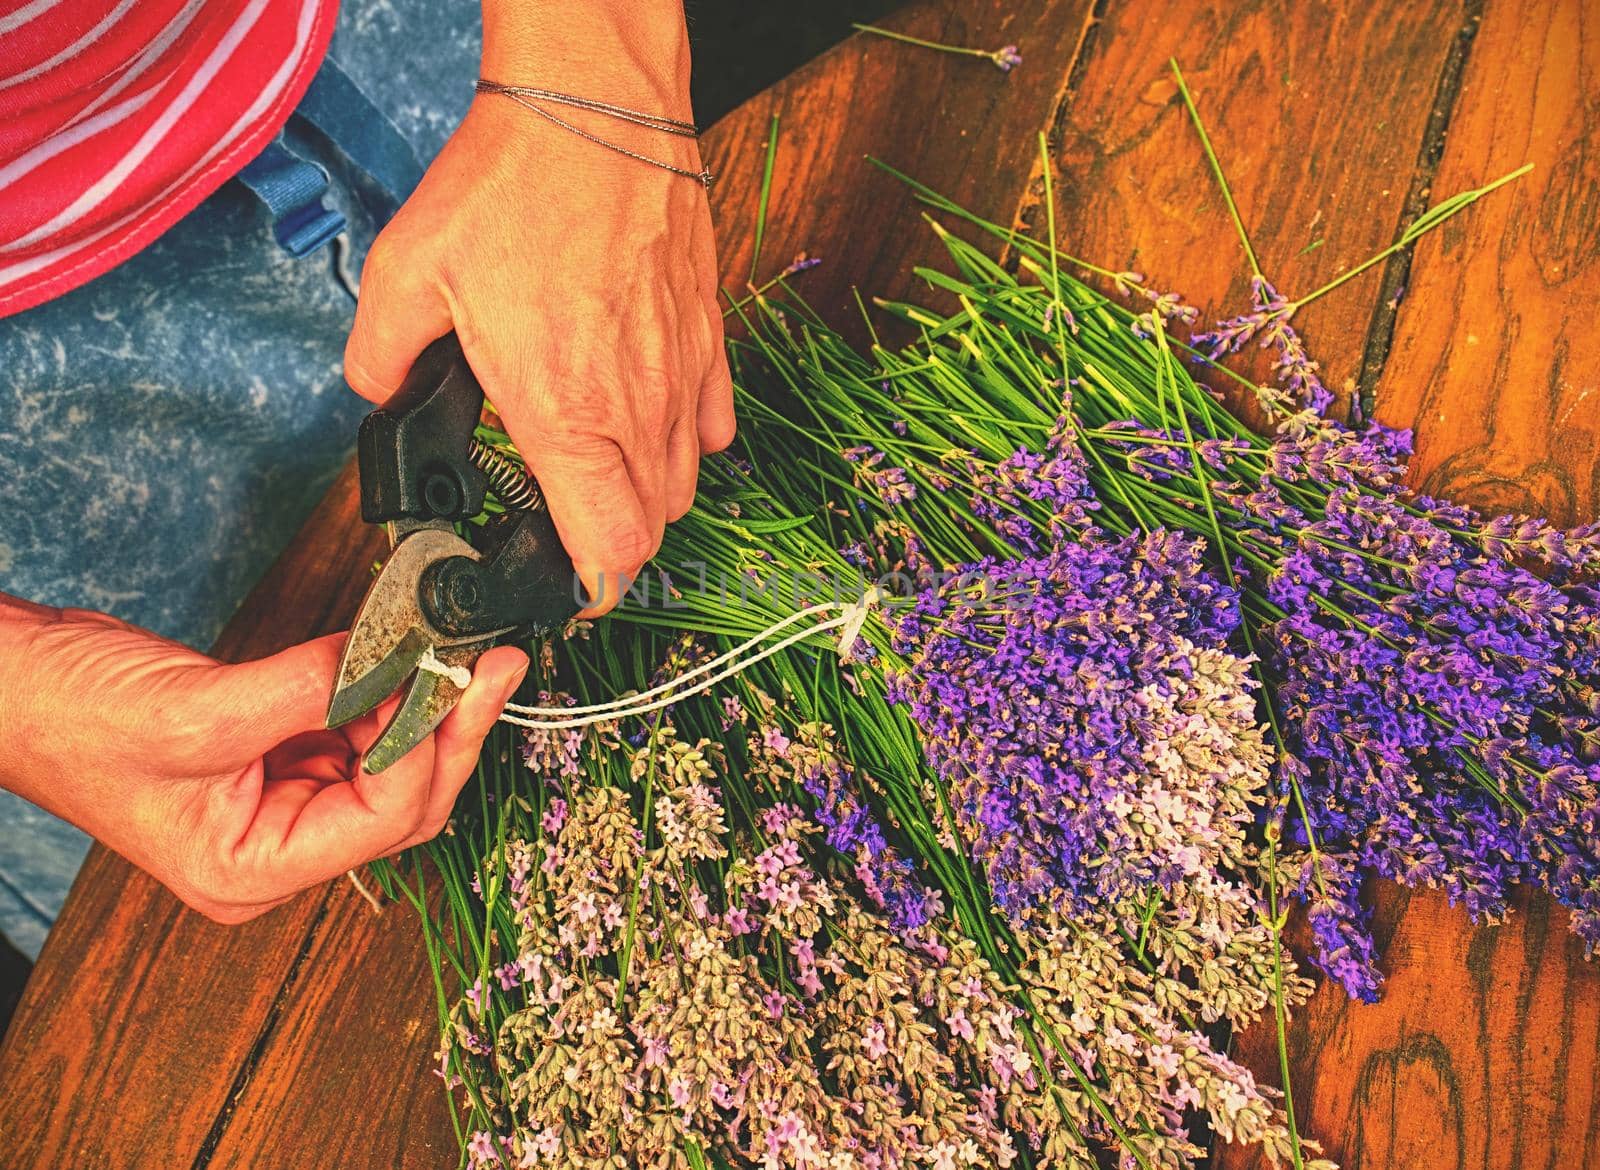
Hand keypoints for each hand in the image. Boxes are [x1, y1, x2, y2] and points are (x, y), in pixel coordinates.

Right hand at [1, 602, 526, 922]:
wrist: (12, 687)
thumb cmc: (69, 720)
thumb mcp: (196, 710)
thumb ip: (309, 690)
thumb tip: (398, 659)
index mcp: (249, 871)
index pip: (378, 820)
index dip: (423, 748)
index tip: (451, 675)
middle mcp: (274, 851)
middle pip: (402, 803)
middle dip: (449, 730)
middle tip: (492, 664)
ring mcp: (280, 806)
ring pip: (391, 768)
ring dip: (425, 708)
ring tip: (459, 650)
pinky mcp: (280, 760)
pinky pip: (358, 735)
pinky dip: (386, 695)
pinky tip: (407, 658)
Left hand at [344, 1, 733, 615]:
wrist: (595, 109)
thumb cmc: (511, 187)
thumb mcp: (407, 275)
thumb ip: (380, 360)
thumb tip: (381, 393)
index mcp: (562, 413)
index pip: (608, 548)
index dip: (590, 587)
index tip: (565, 585)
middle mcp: (634, 407)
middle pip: (652, 526)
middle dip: (610, 542)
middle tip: (567, 520)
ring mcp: (682, 373)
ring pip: (685, 480)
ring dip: (646, 495)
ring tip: (601, 469)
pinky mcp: (707, 333)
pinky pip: (715, 419)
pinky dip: (689, 439)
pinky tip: (652, 417)